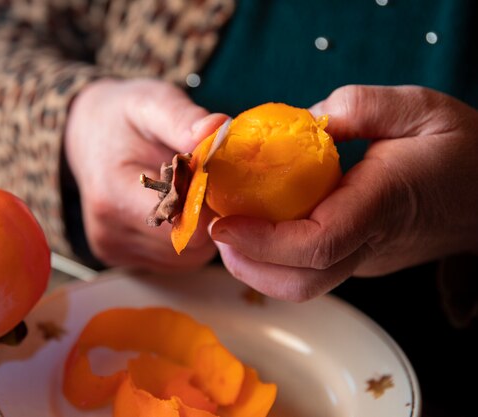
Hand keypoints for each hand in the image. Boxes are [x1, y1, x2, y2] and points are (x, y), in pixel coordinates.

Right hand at [64, 78, 223, 268]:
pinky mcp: (120, 258)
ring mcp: (113, 250)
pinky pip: (173, 260)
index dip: (210, 203)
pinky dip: (185, 238)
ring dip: (200, 229)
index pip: (182, 224)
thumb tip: (219, 129)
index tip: (215, 176)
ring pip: (186, 258)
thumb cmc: (123, 117)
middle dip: (208, 215)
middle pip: (188, 246)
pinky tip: (177, 208)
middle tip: (204, 180)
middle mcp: (110, 232)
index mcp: (114, 195)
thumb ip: (182, 118)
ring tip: (188, 191)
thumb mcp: (151, 103)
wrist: (87, 133)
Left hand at [209, 85, 477, 300]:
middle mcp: (370, 244)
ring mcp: (365, 260)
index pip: (316, 244)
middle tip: (215, 226)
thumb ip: (359, 107)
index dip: (262, 241)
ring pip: (302, 285)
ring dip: (255, 264)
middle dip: (246, 264)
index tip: (222, 223)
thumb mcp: (416, 108)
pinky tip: (260, 223)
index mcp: (381, 205)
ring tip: (229, 226)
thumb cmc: (458, 147)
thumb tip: (304, 122)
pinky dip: (274, 256)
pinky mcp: (360, 261)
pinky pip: (310, 270)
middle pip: (300, 283)